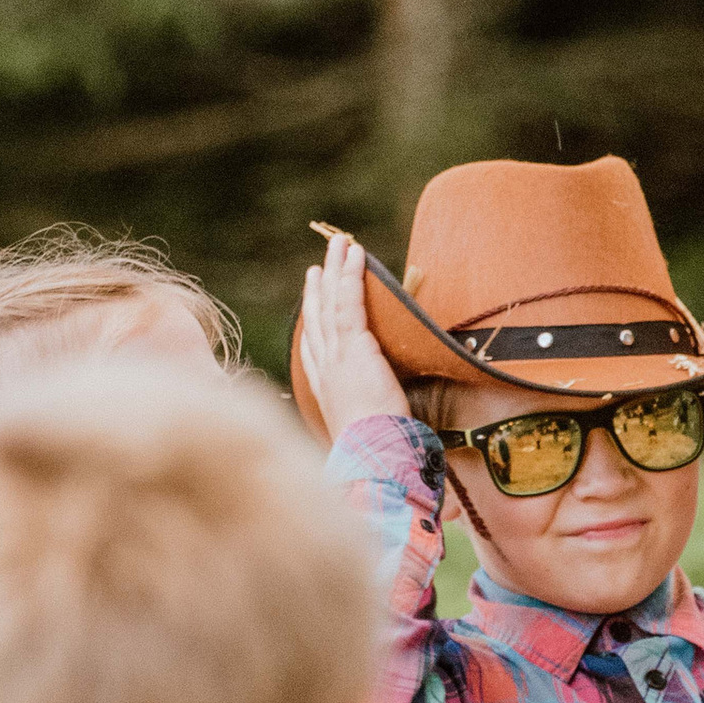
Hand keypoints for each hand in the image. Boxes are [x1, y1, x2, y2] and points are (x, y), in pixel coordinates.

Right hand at [301, 231, 411, 438]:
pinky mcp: (353, 345)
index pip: (313, 349)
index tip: (310, 305)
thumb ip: (375, 417)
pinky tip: (354, 253)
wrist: (371, 458)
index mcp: (325, 389)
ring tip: (337, 244)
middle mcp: (324, 368)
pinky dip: (350, 274)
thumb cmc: (375, 454)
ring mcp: (335, 355)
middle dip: (317, 289)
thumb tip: (393, 422)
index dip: (311, 324)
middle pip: (316, 319)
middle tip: (317, 266)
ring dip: (333, 269)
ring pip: (329, 302)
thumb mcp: (371, 431)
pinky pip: (349, 300)